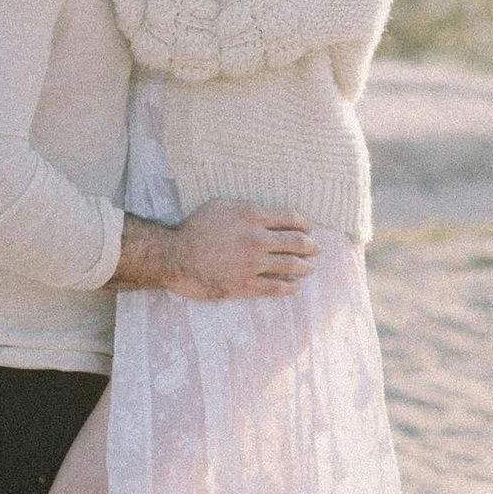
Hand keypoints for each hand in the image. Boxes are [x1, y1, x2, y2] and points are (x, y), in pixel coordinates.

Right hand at [117, 201, 316, 300]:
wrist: (176, 257)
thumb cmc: (194, 229)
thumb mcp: (220, 206)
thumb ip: (245, 208)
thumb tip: (265, 213)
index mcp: (252, 216)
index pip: (290, 218)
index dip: (304, 224)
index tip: (309, 229)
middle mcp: (257, 239)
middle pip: (296, 242)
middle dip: (311, 247)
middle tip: (316, 250)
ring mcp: (253, 263)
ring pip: (291, 266)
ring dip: (305, 268)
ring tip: (309, 269)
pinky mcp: (246, 285)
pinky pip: (276, 287)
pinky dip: (289, 287)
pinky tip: (294, 287)